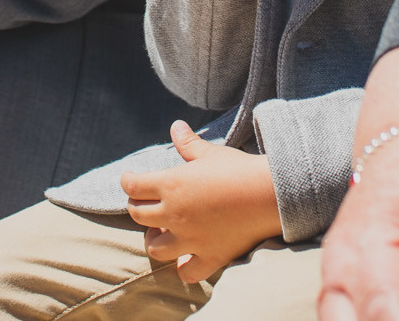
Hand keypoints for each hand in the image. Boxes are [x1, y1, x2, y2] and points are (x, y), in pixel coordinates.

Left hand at [121, 122, 282, 283]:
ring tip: (161, 232)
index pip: (134, 186)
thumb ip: (188, 143)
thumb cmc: (239, 170)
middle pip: (138, 215)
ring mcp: (191, 238)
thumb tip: (176, 126)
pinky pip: (187, 272)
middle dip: (137, 207)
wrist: (270, 194)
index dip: (128, 181)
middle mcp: (175, 214)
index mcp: (171, 185)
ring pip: (155, 247)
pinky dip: (183, 267)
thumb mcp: (211, 153)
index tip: (129, 179)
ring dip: (154, 239)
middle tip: (145, 204)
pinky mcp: (210, 255)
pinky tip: (185, 259)